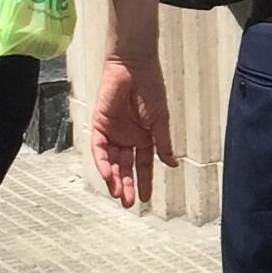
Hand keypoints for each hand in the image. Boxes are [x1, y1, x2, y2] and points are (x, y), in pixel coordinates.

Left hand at [91, 57, 177, 208]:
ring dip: (114, 178)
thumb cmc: (152, 90)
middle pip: (125, 167)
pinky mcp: (99, 126)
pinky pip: (99, 149)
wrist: (134, 69)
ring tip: (118, 194)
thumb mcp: (161, 120)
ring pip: (112, 162)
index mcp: (144, 137)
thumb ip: (163, 143)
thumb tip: (172, 164)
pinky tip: (109, 175)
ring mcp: (112, 133)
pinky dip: (103, 163)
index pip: (143, 165)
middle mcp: (126, 138)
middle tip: (128, 203)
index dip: (144, 181)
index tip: (146, 198)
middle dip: (126, 185)